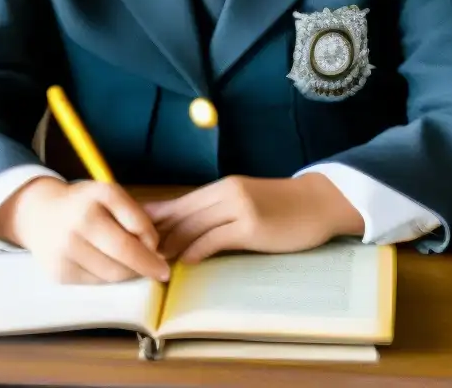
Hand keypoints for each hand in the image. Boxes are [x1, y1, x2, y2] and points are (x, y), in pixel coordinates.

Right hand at [0, 178, 168, 284]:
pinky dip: (107, 277)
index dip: (151, 252)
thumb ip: (135, 216)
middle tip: (159, 272)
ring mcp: (65, 253)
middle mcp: (76, 227)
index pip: (131, 236)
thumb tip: (153, 249)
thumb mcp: (110, 195)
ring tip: (130, 264)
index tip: (162, 259)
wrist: (39, 214)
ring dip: (127, 273)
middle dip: (145, 268)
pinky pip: (95, 282)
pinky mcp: (59, 273)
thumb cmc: (83, 203)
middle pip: (122, 259)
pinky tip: (106, 264)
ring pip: (111, 276)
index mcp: (94, 203)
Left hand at [146, 173, 362, 264]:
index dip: (155, 220)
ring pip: (194, 226)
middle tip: (135, 254)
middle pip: (181, 214)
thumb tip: (188, 233)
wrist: (318, 203)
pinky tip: (187, 262)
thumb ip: (219, 213)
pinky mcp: (251, 225)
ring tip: (154, 263)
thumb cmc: (282, 208)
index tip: (133, 234)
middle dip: (157, 235)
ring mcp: (239, 207)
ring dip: (172, 246)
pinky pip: (216, 238)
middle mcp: (226, 192)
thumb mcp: (246, 203)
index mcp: (222, 187)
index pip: (179, 203)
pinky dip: (197, 250)